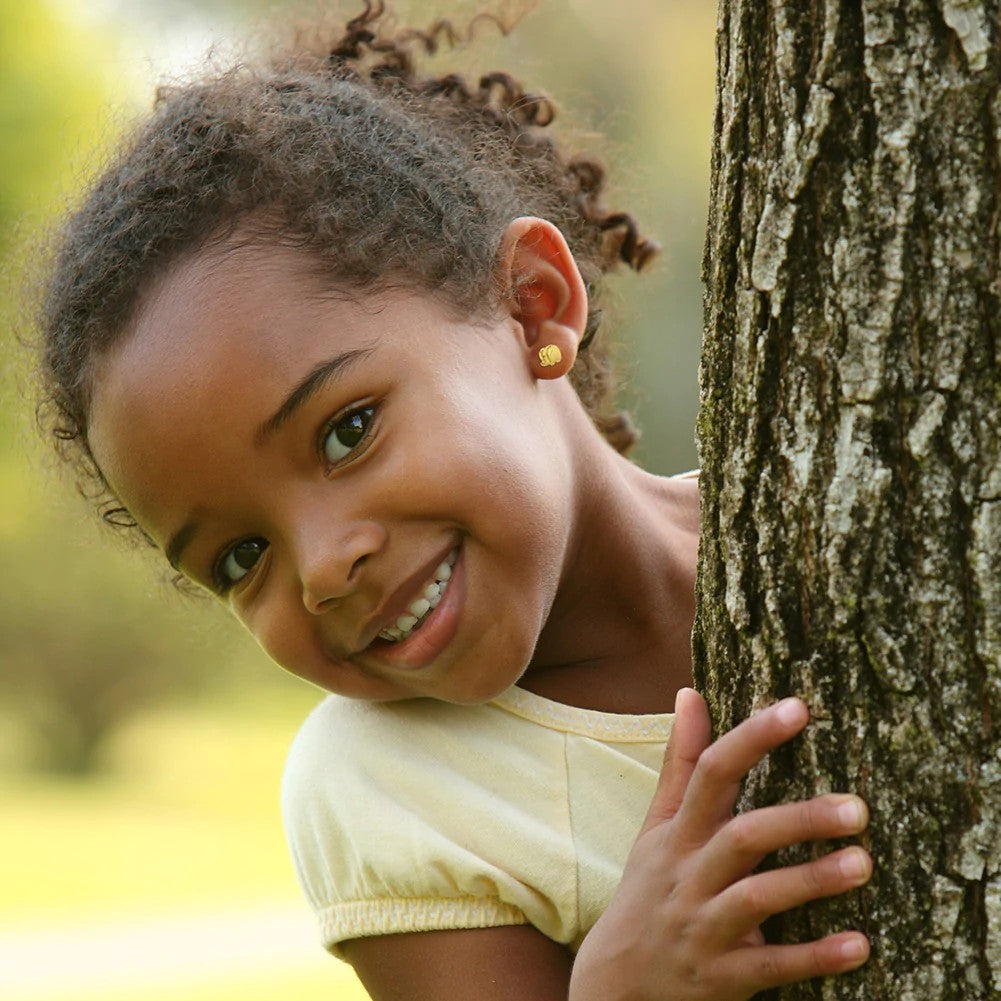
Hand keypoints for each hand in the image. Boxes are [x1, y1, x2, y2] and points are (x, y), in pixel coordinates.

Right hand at [569, 690, 870, 1000]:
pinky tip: (859, 945)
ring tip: (863, 862)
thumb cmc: (650, 887)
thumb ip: (680, 762)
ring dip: (811, 881)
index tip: (798, 708)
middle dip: (798, 819)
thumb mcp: (656, 825)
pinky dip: (814, 957)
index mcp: (678, 832)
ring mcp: (706, 926)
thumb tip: (689, 694)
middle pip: (742, 837)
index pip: (711, 773)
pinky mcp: (724, 975)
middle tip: (857, 807)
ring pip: (759, 899)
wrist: (618, 979)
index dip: (752, 738)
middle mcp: (691, 874)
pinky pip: (771, 966)